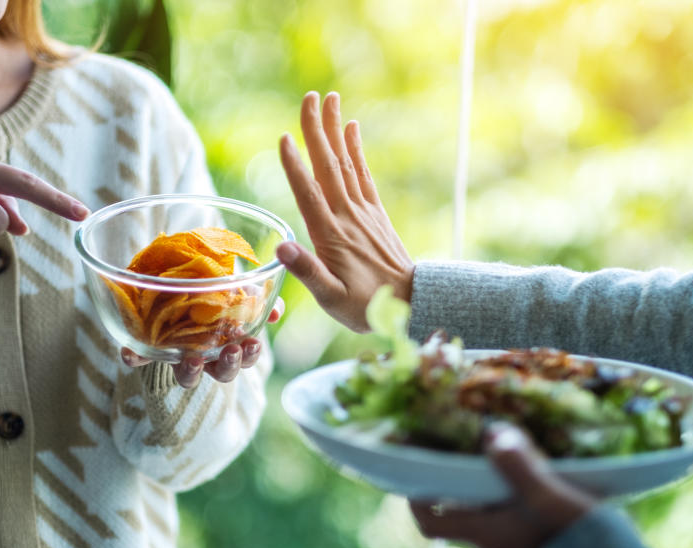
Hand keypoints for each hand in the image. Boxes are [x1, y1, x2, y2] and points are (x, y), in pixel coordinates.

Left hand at [121, 297, 284, 387]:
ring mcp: (176, 354)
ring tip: (194, 359)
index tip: (252, 343)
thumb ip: (256, 297)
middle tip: (232, 350)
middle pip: (221, 373)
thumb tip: (276, 311)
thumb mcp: (236, 286)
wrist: (175, 272)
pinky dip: (134, 357)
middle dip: (229, 365)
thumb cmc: (212, 284)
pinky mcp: (146, 347)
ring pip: (186, 375)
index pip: (243, 357)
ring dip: (191, 371)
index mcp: (228, 343)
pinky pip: (138, 357)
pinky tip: (130, 352)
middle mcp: (205, 355)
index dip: (248, 355)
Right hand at [277, 91, 413, 332]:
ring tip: (328, 99)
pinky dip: (356, 149)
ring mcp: (363, 212)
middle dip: (317, 130)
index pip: (309, 194)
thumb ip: (308, 272)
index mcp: (331, 236)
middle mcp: (347, 217)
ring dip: (336, 130)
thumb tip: (282, 248)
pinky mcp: (374, 213)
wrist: (410, 303)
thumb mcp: (331, 298)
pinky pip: (363, 174)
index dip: (295, 166)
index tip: (284, 138)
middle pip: (328, 166)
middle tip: (309, 96)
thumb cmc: (364, 306)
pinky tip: (352, 128)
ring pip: (345, 163)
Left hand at [409, 426, 595, 547]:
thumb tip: (493, 433)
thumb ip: (518, 463)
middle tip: (483, 470)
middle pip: (466, 523)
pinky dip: (523, 526)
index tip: (416, 480)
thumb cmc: (573, 537)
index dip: (418, 502)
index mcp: (484, 534)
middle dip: (472, 498)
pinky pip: (520, 545)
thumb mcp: (546, 493)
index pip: (432, 523)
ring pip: (495, 534)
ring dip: (501, 512)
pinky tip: (545, 508)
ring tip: (522, 485)